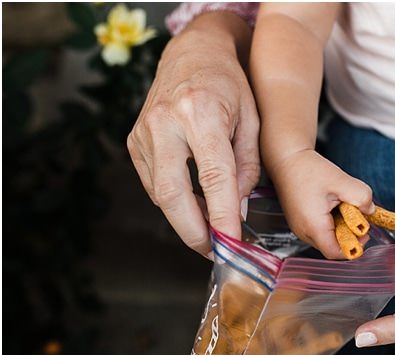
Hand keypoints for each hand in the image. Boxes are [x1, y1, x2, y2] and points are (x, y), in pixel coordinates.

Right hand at [126, 13, 262, 254]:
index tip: (233, 244)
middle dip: (193, 231)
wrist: (193, 54)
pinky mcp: (133, 140)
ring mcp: (143, 131)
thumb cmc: (231, 87)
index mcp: (199, 115)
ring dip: (184, 220)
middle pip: (172, 194)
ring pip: (159, 193)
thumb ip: (246, 168)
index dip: (222, 216)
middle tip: (215, 252)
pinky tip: (194, 209)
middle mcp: (164, 123)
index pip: (213, 178)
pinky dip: (173, 202)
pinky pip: (152, 182)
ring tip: (211, 234)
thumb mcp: (253, 122)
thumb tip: (236, 212)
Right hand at [267, 148, 373, 259]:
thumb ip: (362, 197)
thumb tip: (370, 210)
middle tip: (357, 216)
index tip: (363, 233)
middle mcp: (303, 231)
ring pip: (326, 239)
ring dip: (340, 228)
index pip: (335, 253)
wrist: (287, 159)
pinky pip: (319, 231)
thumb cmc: (307, 169)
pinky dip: (331, 223)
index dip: (354, 247)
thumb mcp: (342, 181)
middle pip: (332, 247)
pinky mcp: (300, 222)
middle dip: (349, 235)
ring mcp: (299, 228)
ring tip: (342, 207)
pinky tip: (334, 206)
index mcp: (313, 225)